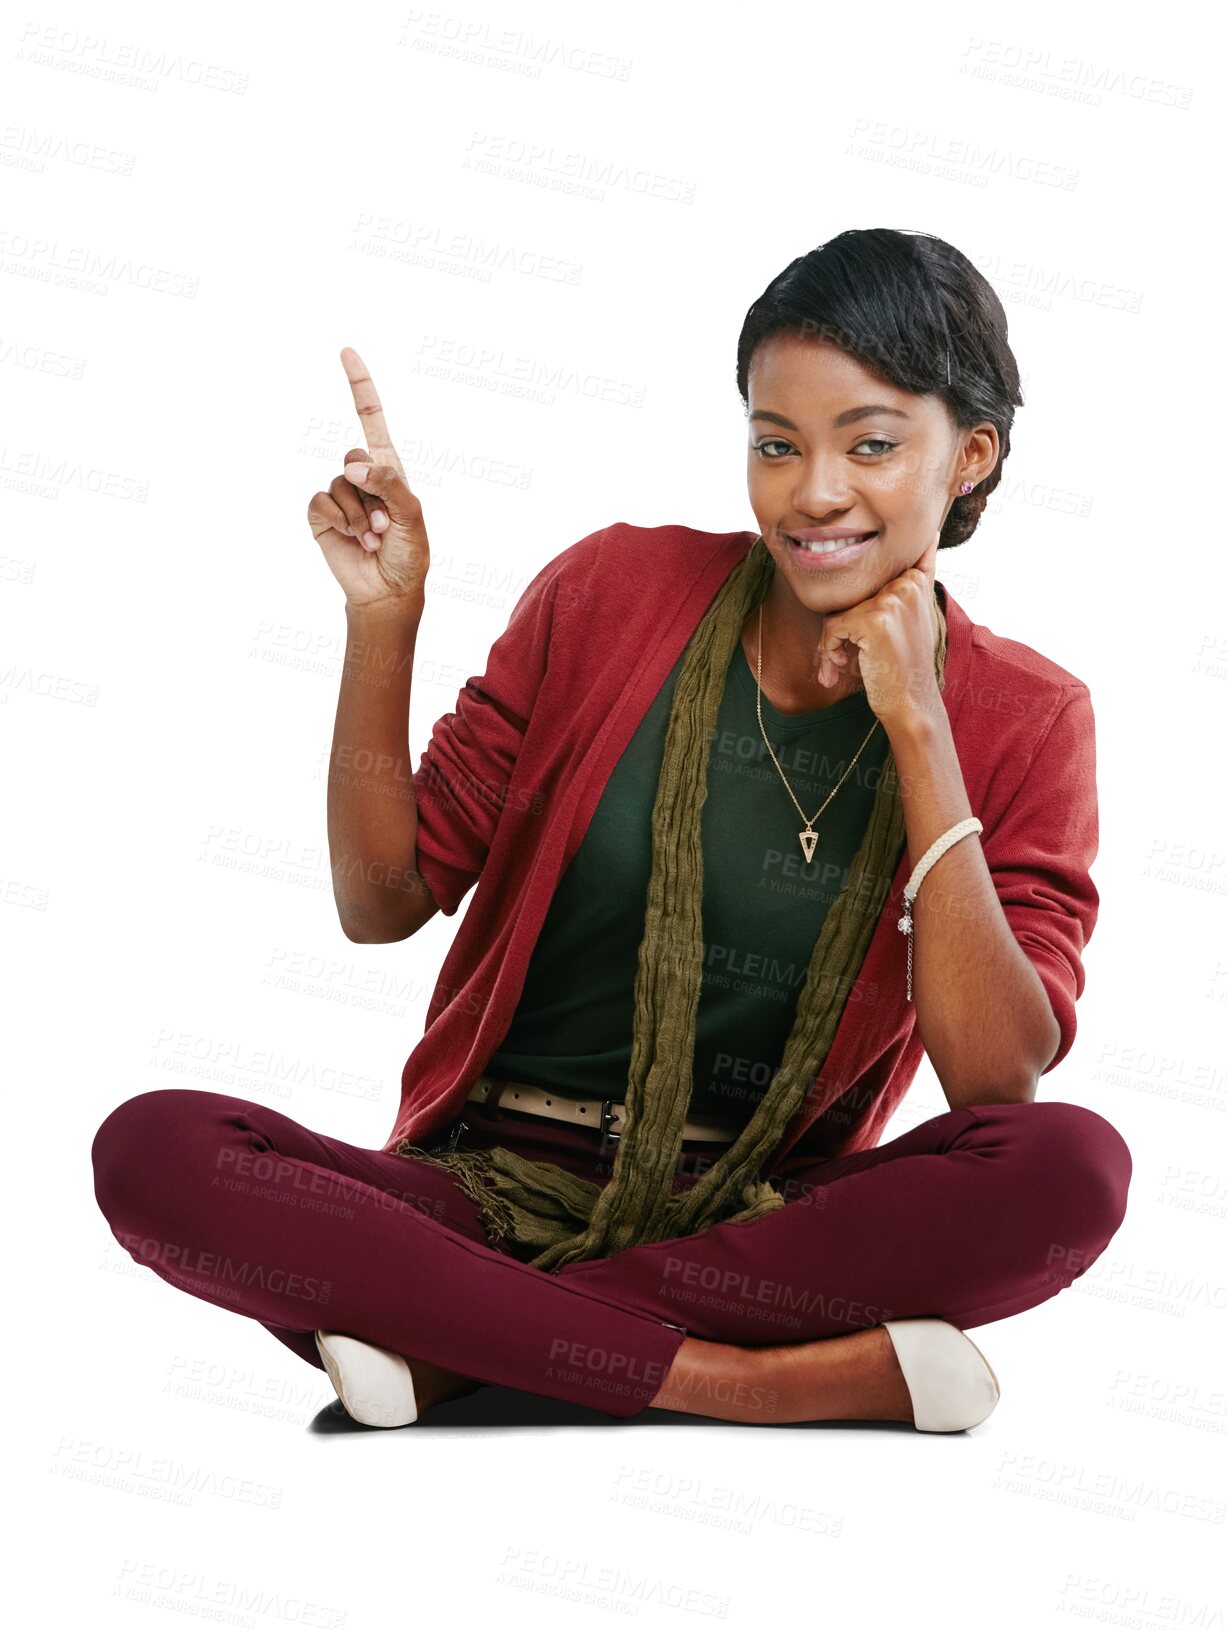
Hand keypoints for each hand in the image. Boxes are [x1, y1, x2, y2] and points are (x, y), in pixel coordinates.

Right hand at [306, 348, 430, 608]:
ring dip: (359, 515)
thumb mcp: (412, 517)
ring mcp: (339, 495)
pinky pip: (321, 502)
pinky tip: (351, 538)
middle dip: (372, 490)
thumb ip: (390, 485)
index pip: (371, 419)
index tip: (346, 352)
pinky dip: (339, 520)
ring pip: (339, 483)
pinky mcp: (321, 514)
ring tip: (373, 538)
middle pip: (354, 455)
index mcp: (388, 469)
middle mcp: (361, 477)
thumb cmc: (408, 555)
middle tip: (386, 524)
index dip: (360, 387)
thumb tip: (354, 468)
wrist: (387, 591)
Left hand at [816, 532, 943, 730]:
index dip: (857, 599)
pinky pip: (832, 627)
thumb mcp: (913, 616)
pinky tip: (840, 667)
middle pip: (849, 594)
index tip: (861, 627)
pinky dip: (828, 650)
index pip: (870, 570)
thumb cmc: (904, 664)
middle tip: (841, 655)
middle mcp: (906, 583)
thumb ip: (905, 584)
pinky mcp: (874, 621)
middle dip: (840, 626)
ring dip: (830, 642)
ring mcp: (891, 601)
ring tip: (839, 664)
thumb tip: (905, 545)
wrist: (912, 704)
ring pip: (838, 611)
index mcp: (916, 578)